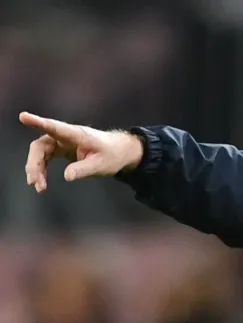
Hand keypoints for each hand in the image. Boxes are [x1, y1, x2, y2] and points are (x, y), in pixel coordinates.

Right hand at [20, 112, 143, 192]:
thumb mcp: (101, 165)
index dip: (39, 123)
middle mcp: (66, 136)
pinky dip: (41, 170)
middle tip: (35, 182)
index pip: (55, 127)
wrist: (120, 152)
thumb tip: (67, 176)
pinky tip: (41, 182)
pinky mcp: (61, 149)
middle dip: (35, 164)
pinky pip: (45, 158)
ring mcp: (62, 142)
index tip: (24, 117)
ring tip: (39, 187)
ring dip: (36, 169)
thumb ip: (84, 169)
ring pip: (40, 152)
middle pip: (41, 145)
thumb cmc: (112, 155)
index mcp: (77, 135)